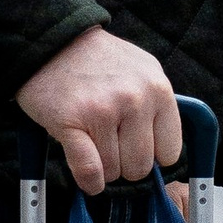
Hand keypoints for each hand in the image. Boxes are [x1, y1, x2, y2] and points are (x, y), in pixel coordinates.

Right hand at [16, 26, 179, 198]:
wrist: (52, 41)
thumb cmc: (97, 61)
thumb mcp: (142, 71)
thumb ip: (156, 107)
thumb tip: (161, 156)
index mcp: (158, 89)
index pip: (169, 151)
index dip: (151, 155)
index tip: (136, 149)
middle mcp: (135, 100)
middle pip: (140, 167)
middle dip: (124, 165)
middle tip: (110, 147)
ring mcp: (103, 111)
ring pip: (113, 171)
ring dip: (102, 167)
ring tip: (92, 142)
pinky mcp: (71, 122)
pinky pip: (89, 170)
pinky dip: (89, 182)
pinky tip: (89, 180)